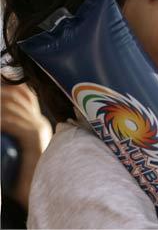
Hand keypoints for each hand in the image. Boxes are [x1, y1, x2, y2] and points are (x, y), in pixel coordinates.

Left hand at [1, 84, 52, 208]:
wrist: (34, 190)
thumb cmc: (21, 174)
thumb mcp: (16, 148)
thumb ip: (12, 132)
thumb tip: (2, 118)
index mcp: (37, 123)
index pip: (25, 94)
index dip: (10, 86)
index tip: (0, 82)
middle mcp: (39, 122)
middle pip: (19, 96)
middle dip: (1, 91)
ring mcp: (37, 129)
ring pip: (14, 108)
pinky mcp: (32, 138)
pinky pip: (14, 122)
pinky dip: (1, 119)